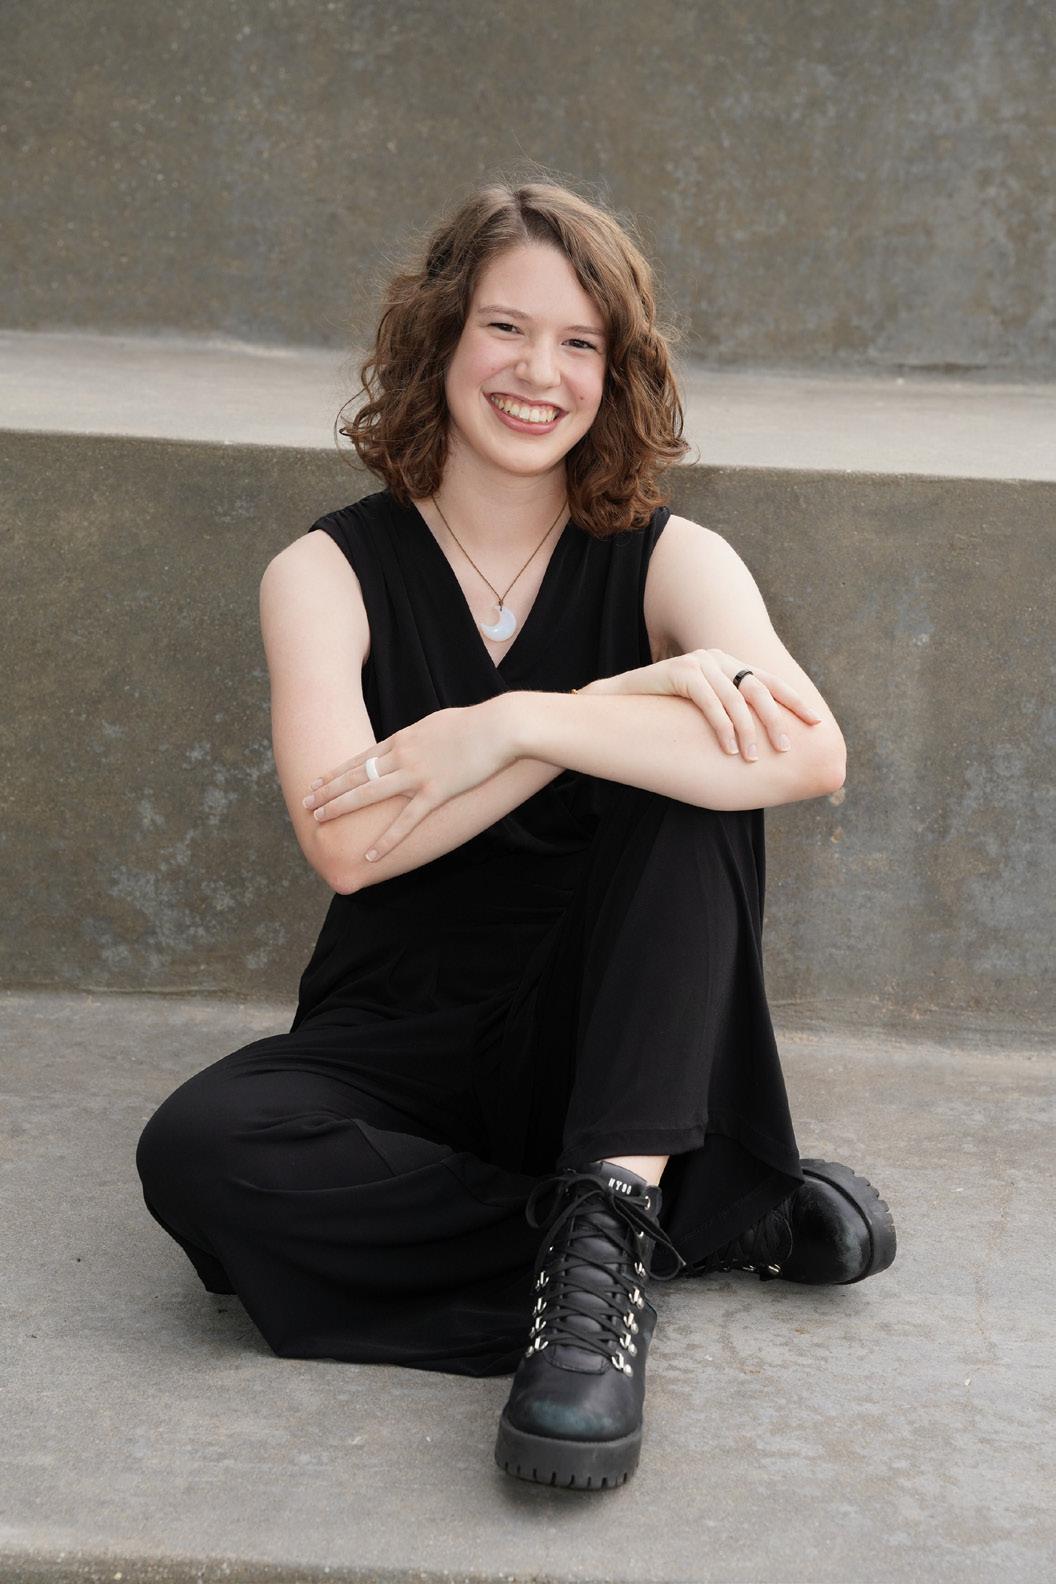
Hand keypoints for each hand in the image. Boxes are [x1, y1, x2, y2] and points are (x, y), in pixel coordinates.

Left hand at [300, 699, 517, 861]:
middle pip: (355, 775)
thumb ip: (420, 737)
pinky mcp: (435, 793)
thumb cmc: (473, 723)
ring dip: (340, 807)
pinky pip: (406, 821)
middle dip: (327, 789)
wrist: (497, 726)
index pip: (360, 758)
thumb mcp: (437, 724)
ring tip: (319, 818)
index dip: (336, 771)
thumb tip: (414, 742)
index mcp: (402, 739)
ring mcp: (415, 775)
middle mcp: (401, 757)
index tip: (317, 780)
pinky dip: (387, 840)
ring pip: (368, 794)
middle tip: (305, 802)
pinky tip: (370, 854)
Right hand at [586, 650, 823, 759]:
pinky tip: (728, 749)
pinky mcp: (680, 671)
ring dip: (746, 731)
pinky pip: (709, 702)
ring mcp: (699, 662)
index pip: (770, 682)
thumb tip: (765, 741)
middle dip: (775, 720)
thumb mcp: (704, 710)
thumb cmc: (664, 712)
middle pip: (759, 688)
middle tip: (785, 748)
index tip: (817, 723)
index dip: (795, 701)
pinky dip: (721, 727)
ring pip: (735, 699)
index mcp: (729, 664)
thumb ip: (731, 713)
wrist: (620, 701)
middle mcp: (718, 658)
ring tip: (752, 758)